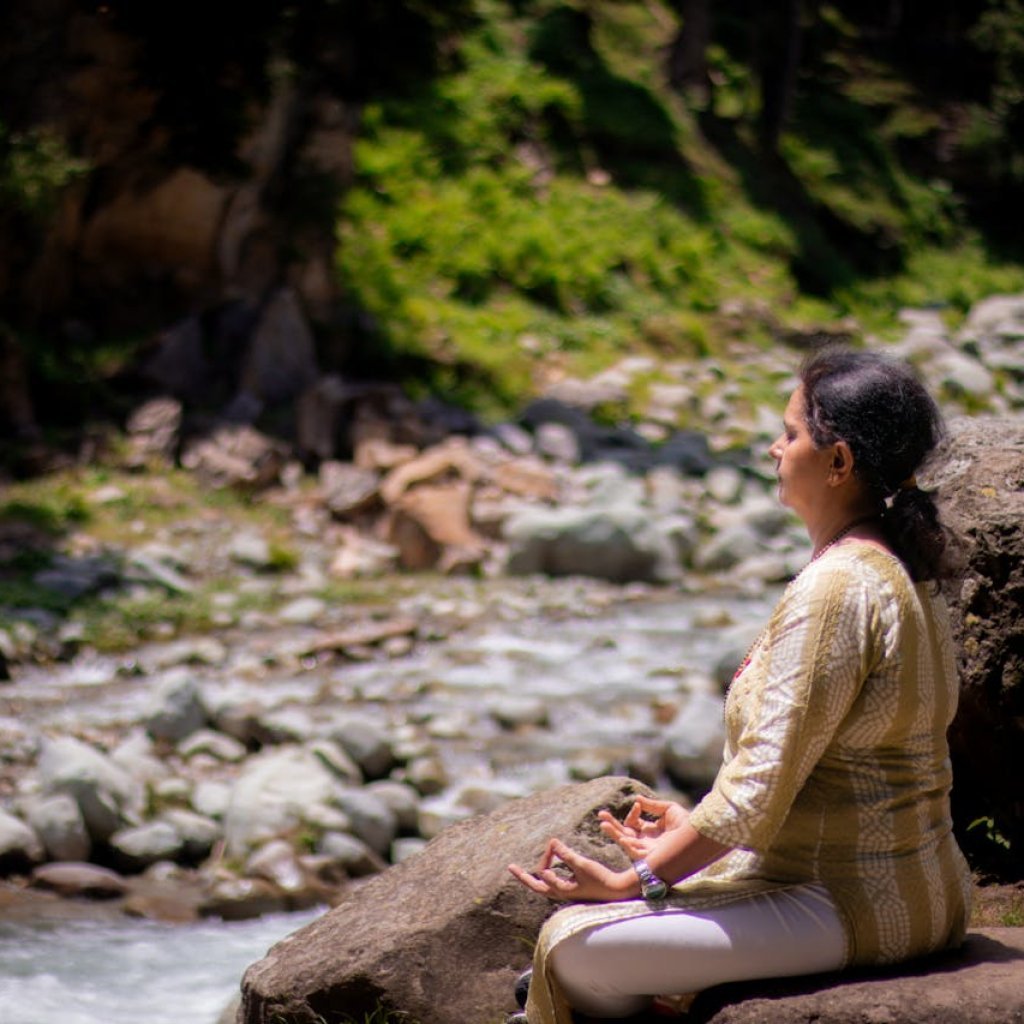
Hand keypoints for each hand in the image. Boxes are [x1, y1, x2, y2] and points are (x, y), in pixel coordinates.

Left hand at [508, 837, 636, 902]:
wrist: (618, 891)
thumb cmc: (600, 879)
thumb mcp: (582, 865)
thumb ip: (566, 855)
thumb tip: (552, 842)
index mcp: (561, 890)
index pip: (543, 873)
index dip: (546, 856)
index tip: (554, 843)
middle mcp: (561, 893)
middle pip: (537, 887)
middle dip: (524, 877)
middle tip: (511, 867)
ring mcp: (567, 892)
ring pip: (545, 887)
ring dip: (535, 878)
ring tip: (524, 872)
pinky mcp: (574, 889)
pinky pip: (555, 884)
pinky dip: (549, 876)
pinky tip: (550, 869)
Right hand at [598, 796, 689, 860]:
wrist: (698, 836)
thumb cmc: (687, 824)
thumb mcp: (669, 810)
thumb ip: (652, 806)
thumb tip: (636, 799)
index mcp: (651, 832)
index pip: (634, 823)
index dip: (633, 813)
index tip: (638, 805)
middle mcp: (646, 842)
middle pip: (625, 833)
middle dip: (613, 825)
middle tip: (601, 815)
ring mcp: (647, 850)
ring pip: (625, 842)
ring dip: (614, 832)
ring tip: (603, 823)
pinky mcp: (649, 857)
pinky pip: (633, 851)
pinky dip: (624, 843)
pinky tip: (618, 834)